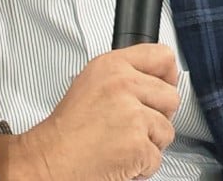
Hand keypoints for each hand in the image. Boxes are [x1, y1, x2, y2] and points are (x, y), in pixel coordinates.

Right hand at [0, 44, 179, 180]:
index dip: (167, 76)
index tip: (163, 86)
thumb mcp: (91, 82)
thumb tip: (158, 80)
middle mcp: (123, 85)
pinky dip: (141, 165)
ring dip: (149, 143)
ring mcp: (132, 114)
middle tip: (132, 124)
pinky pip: (157, 158)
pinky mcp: (137, 144)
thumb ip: (124, 75)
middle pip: (171, 97)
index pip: (162, 56)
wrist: (51, 158)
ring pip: (167, 130)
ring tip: (122, 142)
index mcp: (112, 66)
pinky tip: (121, 158)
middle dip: (158, 116)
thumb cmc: (67, 128)